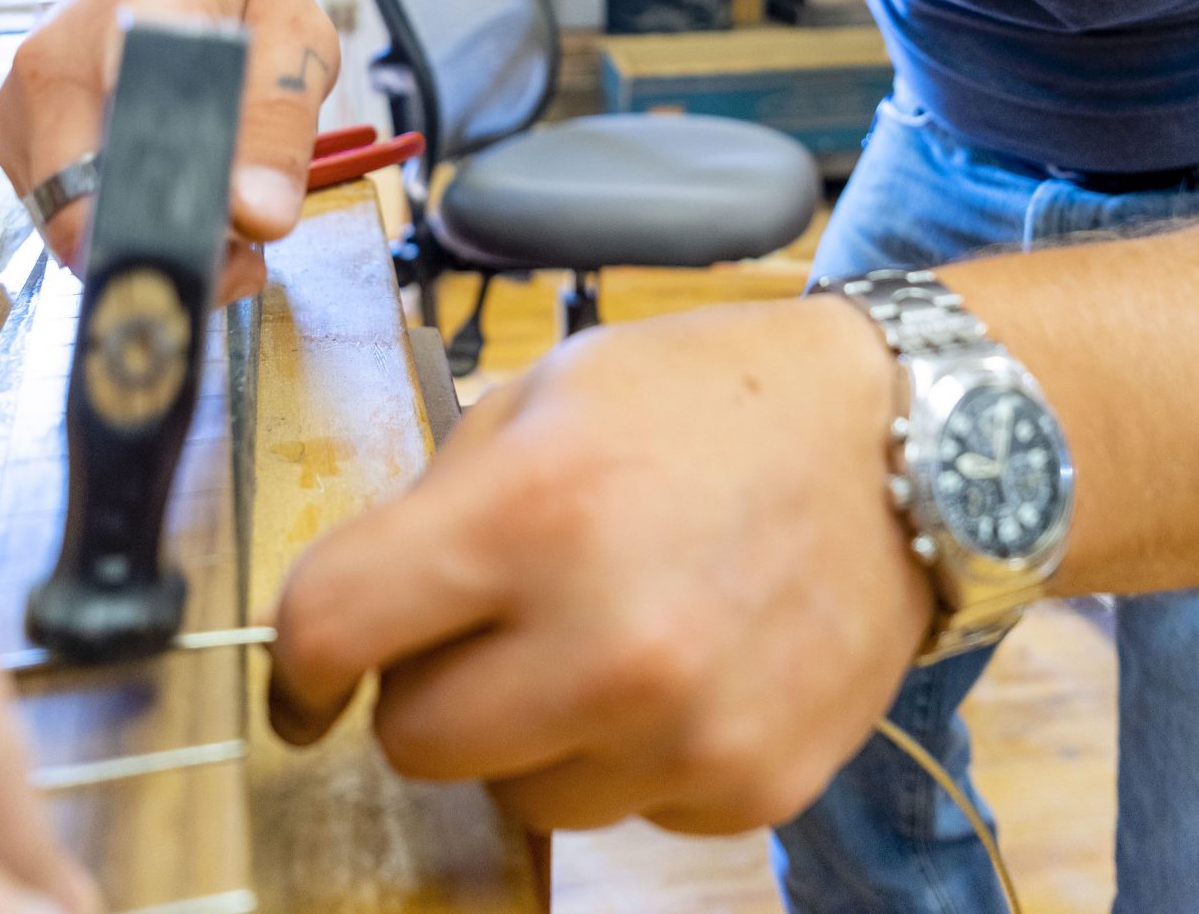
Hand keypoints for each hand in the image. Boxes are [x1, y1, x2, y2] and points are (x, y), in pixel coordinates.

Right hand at [0, 0, 339, 299]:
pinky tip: (171, 209)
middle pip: (86, 202)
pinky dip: (120, 233)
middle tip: (241, 260)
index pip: (139, 127)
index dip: (182, 204)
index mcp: (134, 12)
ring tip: (218, 229)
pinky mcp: (13, 143)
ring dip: (148, 249)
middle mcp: (54, 59)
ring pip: (70, 226)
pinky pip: (61, 218)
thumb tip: (257, 217)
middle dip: (166, 252)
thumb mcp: (295, 37)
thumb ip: (282, 120)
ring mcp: (20, 104)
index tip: (235, 237)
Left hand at [268, 299, 932, 834]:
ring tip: (603, 633)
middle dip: (428, 686)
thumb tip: (361, 608)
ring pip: (515, 796)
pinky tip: (682, 663)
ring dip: (531, 733)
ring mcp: (682, 731)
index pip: (331, 627)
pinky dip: (628, 754)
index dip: (297, 657)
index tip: (309, 672)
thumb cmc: (715, 398)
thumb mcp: (554, 387)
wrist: (902, 446)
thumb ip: (443, 496)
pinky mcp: (746, 788)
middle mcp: (604, 640)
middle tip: (490, 625)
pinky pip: (623, 811)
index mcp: (532, 511)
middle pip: (413, 742)